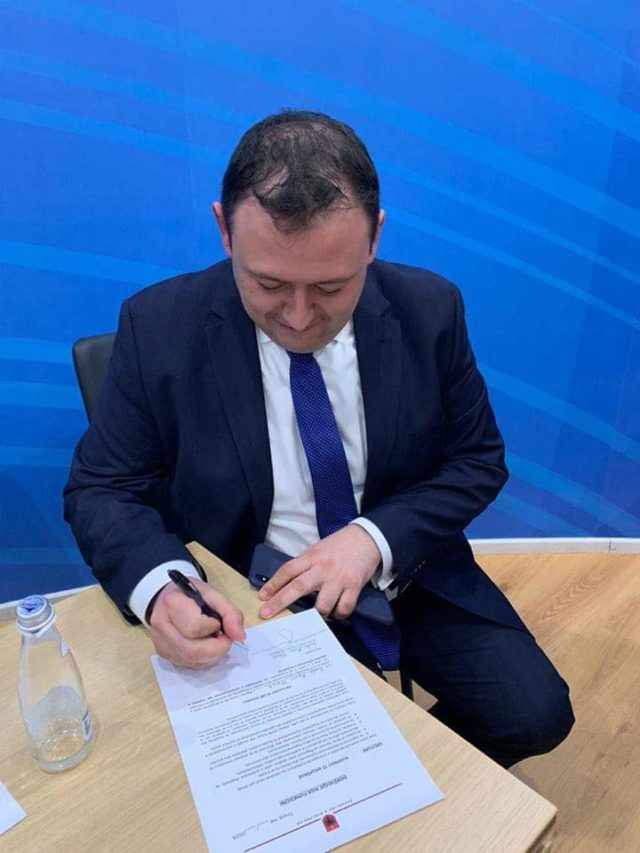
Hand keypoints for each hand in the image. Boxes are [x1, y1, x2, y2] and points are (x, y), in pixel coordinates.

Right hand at [149, 578, 244, 668]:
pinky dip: (203, 658)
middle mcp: (162, 626)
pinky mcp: (163, 655)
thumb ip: (230, 613)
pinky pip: (188, 664)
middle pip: (193, 651)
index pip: (195, 627)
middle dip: (217, 648)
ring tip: (214, 639)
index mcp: (172, 604)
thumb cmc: (190, 595)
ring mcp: (160, 643)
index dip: (212, 627)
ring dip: (212, 655)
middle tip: (223, 636)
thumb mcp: (213, 594)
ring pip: (192, 661)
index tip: (216, 621)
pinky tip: (204, 645)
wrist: (167, 599)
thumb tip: (239, 636)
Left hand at [258, 525, 379, 620]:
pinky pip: (344, 608)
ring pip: (322, 604)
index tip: (262, 596)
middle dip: (280, 602)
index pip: (288, 570)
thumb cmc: (340, 545)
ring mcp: (339, 579)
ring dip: (316, 615)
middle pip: (298, 587)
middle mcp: (323, 568)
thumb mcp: (318, 548)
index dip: (273, 583)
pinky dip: (338, 614)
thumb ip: (305, 563)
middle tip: (266, 613)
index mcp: (312, 556)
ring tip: (313, 618)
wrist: (367, 538)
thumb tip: (289, 581)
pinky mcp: (354, 586)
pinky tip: (335, 614)